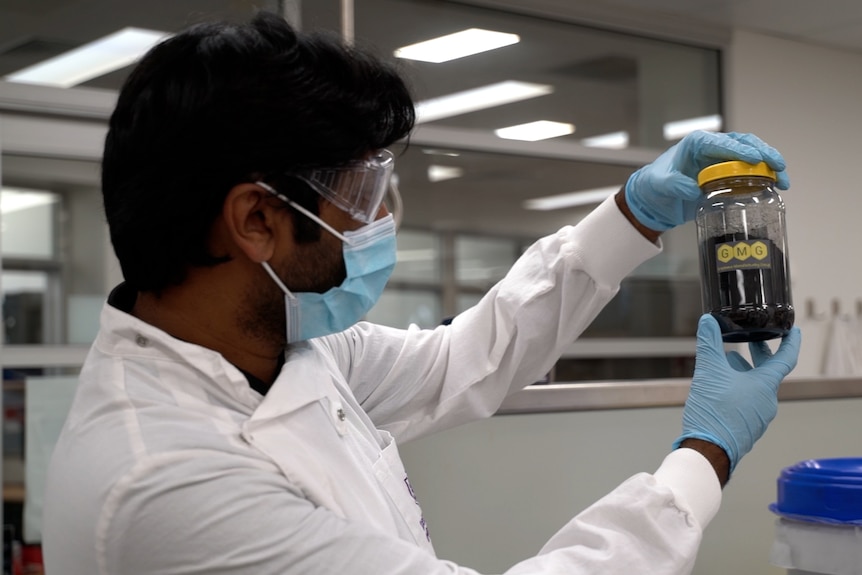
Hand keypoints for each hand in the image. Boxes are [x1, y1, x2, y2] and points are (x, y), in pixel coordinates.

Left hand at [625, 130, 788, 230]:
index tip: (756, 160)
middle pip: (745, 144)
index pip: (722, 143)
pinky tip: (775, 187)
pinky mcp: (727, 174)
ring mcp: (722, 160)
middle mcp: (713, 147)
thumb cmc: (654, 185)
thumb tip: (694, 188)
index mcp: (697, 143)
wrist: (654, 198)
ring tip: (783, 180)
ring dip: (769, 166)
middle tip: (779, 167)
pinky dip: (764, 177)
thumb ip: (675, 184)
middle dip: (764, 154)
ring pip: (752, 156)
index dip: (740, 151)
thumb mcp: (660, 184)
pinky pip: (749, 172)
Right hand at [674, 314, 800, 473]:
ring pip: (756, 387)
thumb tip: (708, 321)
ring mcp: (759, 417)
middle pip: (768, 372)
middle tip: (752, 340)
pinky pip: (749, 402)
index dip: (790, 342)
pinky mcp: (747, 427)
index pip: (786, 359)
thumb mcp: (709, 371)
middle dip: (759, 355)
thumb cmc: (714, 412)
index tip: (793, 331)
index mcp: (765, 386)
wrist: (708, 450)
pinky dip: (740, 389)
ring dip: (745, 372)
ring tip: (729, 361)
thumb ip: (709, 344)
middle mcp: (767, 401)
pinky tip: (723, 387)